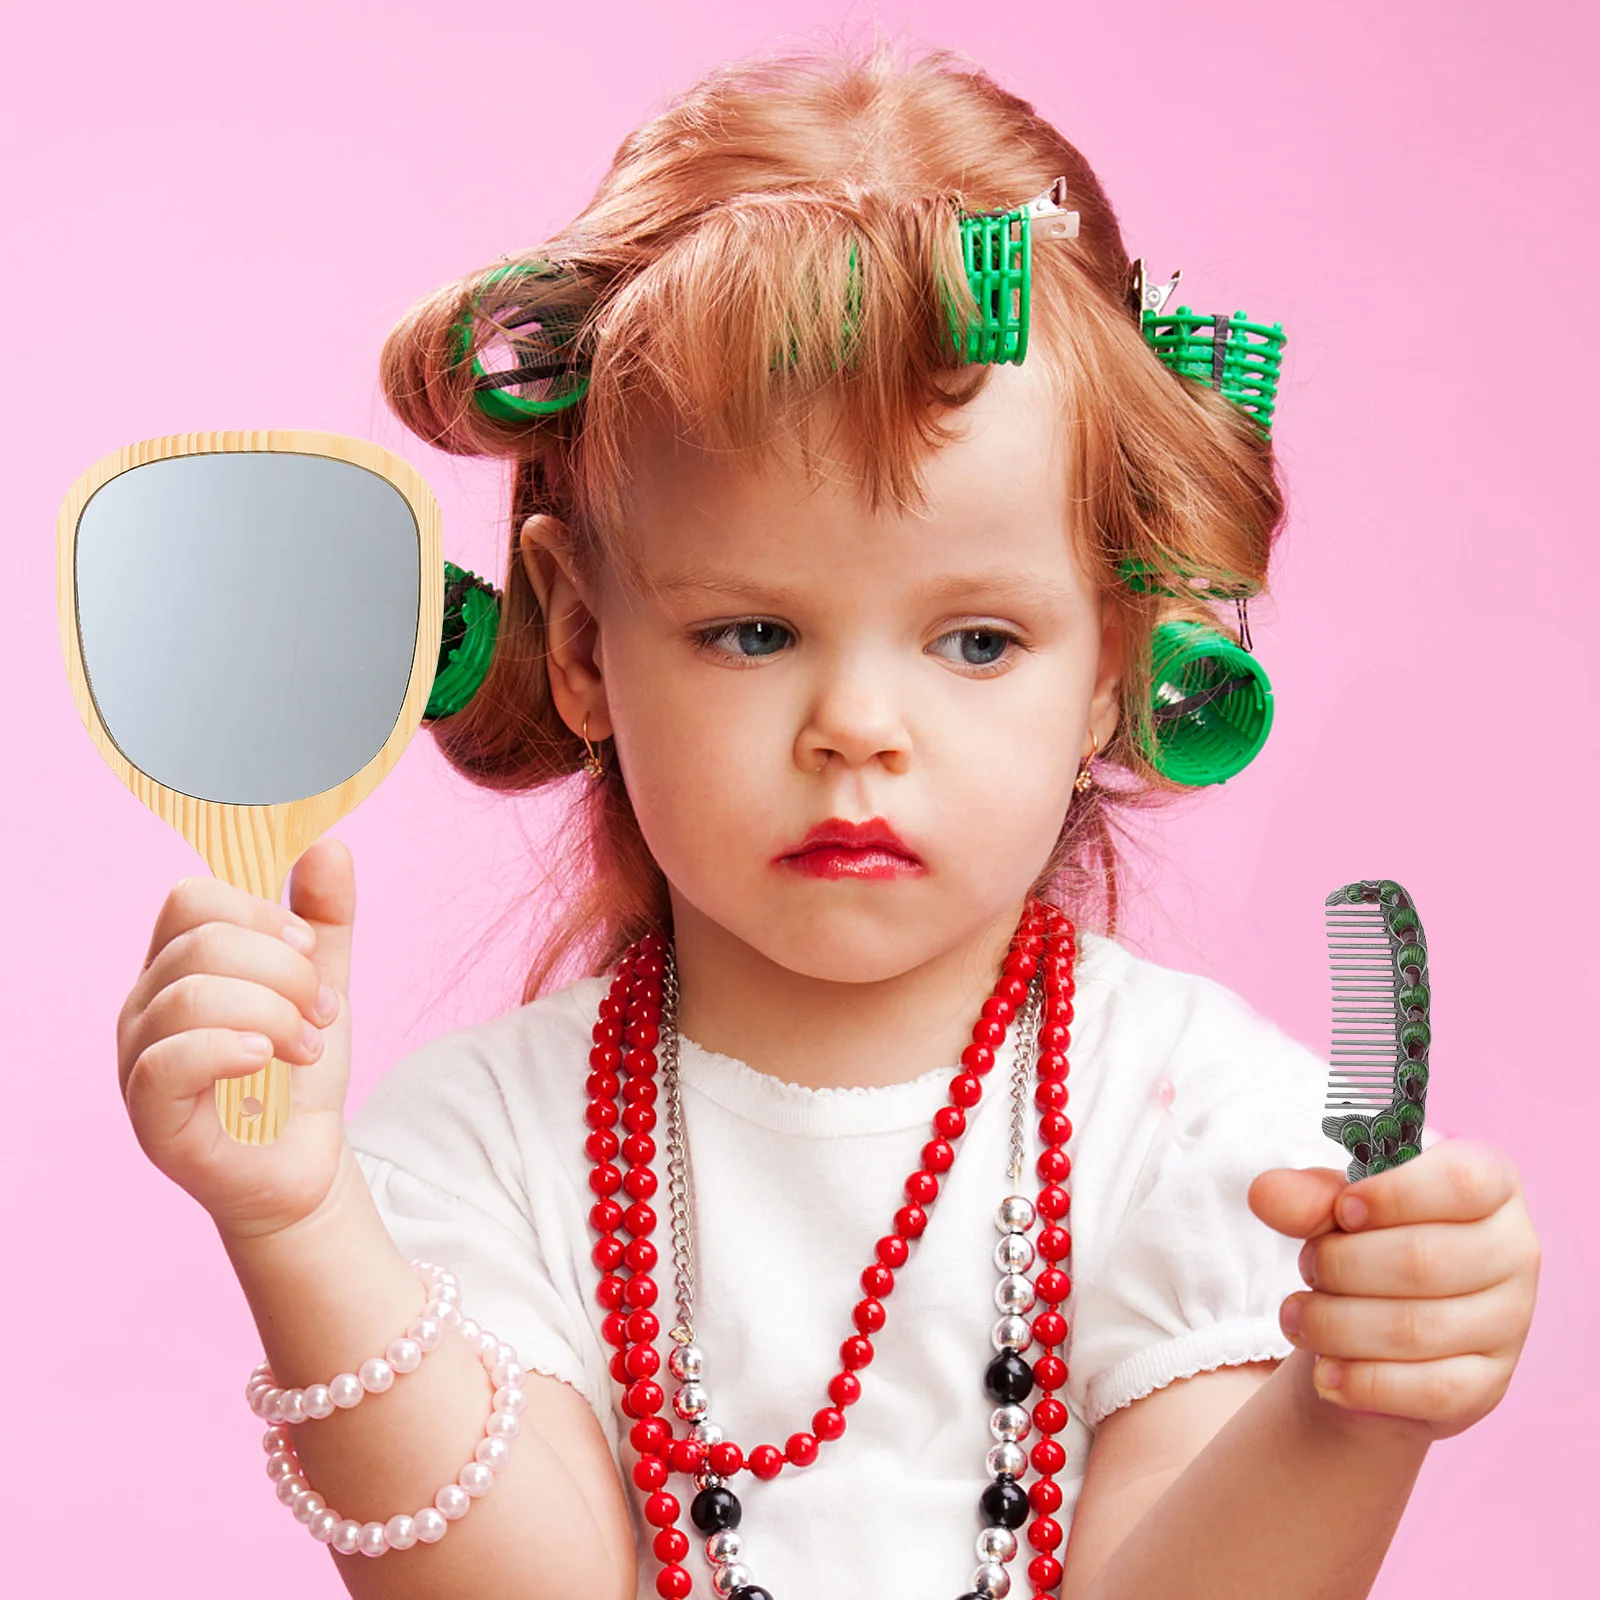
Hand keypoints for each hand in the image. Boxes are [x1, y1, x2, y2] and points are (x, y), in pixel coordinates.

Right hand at [117, 837, 358, 1242]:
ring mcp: (139, 1059)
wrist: (305, 1161)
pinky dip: (228, 1048)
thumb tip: (328, 844)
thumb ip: (326, 916)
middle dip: (282, 971)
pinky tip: (267, 1060)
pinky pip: (169, 1060)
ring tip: (306, 1046)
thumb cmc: (299, 1071)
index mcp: (179, 963)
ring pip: (191, 995)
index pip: (193, 898)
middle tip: (319, 1012)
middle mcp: (146, 1005)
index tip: (309, 951)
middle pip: (201, 942)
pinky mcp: (151, 1115)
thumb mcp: (323, 980)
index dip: (261, 913)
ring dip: (273, 1014)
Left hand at [1249, 1139, 1540, 1444]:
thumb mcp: (1334, 1206)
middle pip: (1424, 1260)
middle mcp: (1514, 1250)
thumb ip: (1305, 1195)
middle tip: (1306, 1267)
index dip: (1395, 1195)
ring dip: (1337, 1324)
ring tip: (1296, 1317)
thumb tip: (1265, 1195)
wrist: (1378, 1323)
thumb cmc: (1366, 1240)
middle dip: (1342, 1265)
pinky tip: (1324, 1373)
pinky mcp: (1488, 1383)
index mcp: (1491, 1183)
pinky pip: (1430, 1390)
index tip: (1342, 1211)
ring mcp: (1508, 1322)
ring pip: (1418, 1329)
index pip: (1462, 1182)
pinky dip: (1365, 1382)